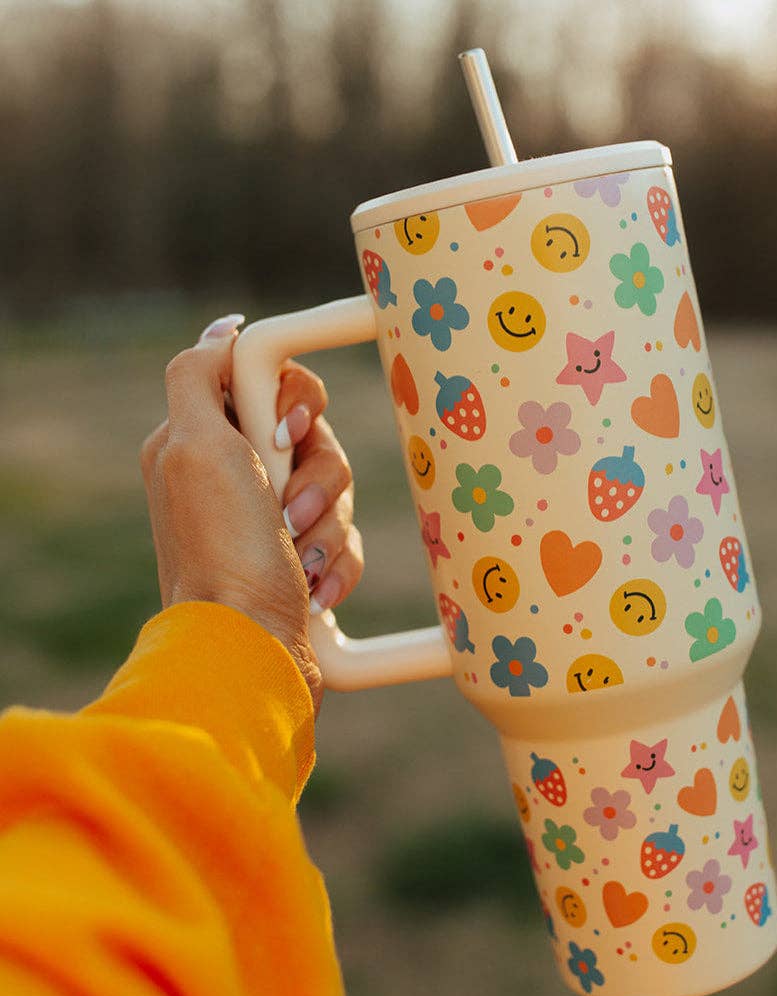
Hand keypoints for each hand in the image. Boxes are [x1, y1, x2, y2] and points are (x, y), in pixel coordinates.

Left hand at [141, 314, 362, 711]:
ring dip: (329, 527)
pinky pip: (349, 539)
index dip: (295, 403)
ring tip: (301, 561)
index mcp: (205, 441)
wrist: (249, 650)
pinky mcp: (305, 561)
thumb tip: (225, 329)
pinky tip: (315, 588)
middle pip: (318, 437)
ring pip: (340, 490)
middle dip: (317, 477)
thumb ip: (200, 374)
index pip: (275, 382)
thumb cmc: (223, 552)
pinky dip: (338, 563)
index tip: (283, 436)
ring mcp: (273, 522)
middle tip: (289, 513)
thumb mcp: (193, 447)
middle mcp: (239, 477)